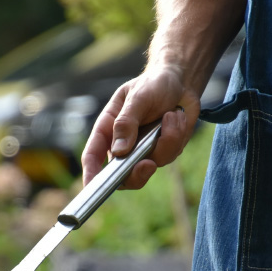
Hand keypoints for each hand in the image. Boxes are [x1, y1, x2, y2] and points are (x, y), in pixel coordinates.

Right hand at [81, 65, 200, 188]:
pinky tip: (177, 117)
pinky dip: (177, 136)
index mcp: (108, 129)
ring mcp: (143, 151)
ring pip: (151, 165)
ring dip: (166, 141)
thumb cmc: (153, 84)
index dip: (90, 174)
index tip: (91, 188)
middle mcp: (123, 144)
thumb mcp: (137, 97)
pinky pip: (170, 155)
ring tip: (171, 115)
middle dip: (136, 174)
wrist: (181, 82)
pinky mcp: (163, 151)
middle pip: (121, 175)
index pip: (93, 156)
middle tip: (148, 164)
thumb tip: (119, 151)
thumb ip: (127, 122)